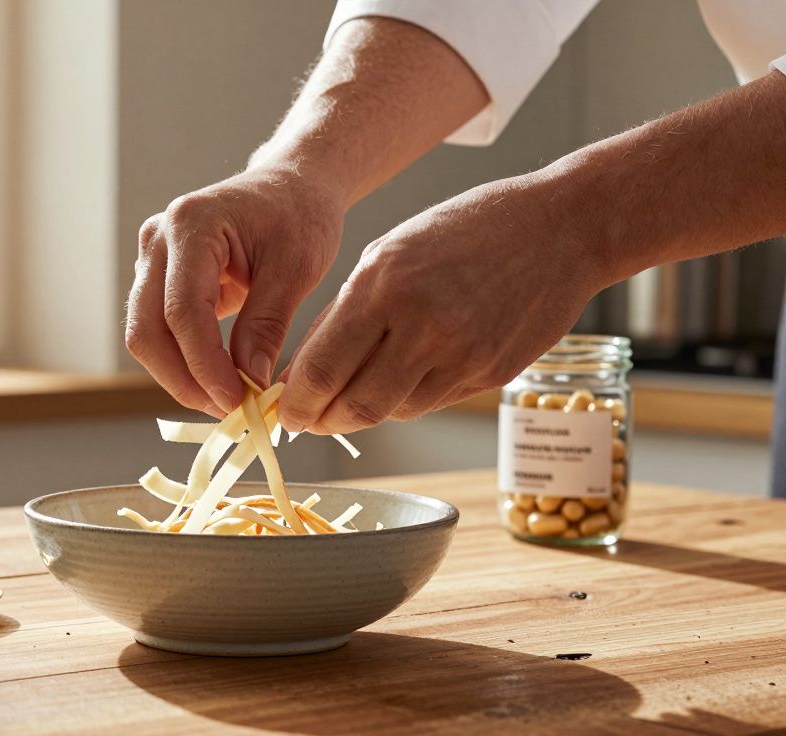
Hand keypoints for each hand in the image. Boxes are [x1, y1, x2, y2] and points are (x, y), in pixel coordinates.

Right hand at [125, 167, 344, 415]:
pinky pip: (158, 331)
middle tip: (228, 411)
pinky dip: (183, 362)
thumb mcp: (296, 268)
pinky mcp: (158, 278)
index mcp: (190, 224)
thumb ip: (267, 324)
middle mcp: (157, 239)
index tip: (236, 401)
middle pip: (146, 329)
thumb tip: (249, 382)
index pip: (182, 310)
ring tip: (226, 401)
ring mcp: (151, 258)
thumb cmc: (300, 215)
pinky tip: (218, 382)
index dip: (204, 364)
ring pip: (145, 335)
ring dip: (179, 376)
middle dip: (183, 379)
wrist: (292, 185)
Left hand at [278, 173, 606, 433]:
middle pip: (355, 407)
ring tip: (348, 397)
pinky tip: (396, 382)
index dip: (296, 403)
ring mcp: (461, 354)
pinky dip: (403, 400)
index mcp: (383, 285)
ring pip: (392, 412)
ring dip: (361, 413)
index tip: (284, 411)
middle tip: (308, 420)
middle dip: (323, 422)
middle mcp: (421, 324)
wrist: (562, 229)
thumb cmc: (466, 231)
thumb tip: (301, 373)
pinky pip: (430, 403)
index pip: (322, 369)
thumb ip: (344, 314)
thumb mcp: (388, 253)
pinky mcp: (490, 374)